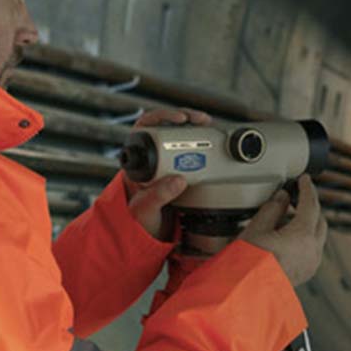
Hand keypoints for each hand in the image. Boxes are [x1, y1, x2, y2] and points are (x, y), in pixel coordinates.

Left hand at [123, 107, 212, 240]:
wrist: (147, 233)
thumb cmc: (138, 219)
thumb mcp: (145, 209)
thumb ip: (158, 196)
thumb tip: (178, 180)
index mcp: (136, 160)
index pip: (146, 126)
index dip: (163, 117)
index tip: (181, 119)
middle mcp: (151, 157)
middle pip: (168, 127)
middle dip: (187, 119)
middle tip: (203, 121)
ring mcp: (167, 163)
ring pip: (181, 137)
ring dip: (197, 130)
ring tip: (211, 129)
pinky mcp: (180, 170)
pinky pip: (191, 151)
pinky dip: (203, 145)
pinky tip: (213, 145)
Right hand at [241, 175, 327, 285]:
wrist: (246, 296)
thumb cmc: (248, 264)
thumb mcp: (256, 229)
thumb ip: (272, 209)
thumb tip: (282, 197)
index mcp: (303, 236)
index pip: (311, 204)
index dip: (307, 189)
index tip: (305, 179)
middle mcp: (312, 250)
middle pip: (320, 220)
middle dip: (311, 206)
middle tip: (298, 196)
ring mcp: (311, 264)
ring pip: (318, 237)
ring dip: (309, 223)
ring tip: (290, 216)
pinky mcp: (305, 274)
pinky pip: (312, 250)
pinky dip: (306, 239)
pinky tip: (289, 237)